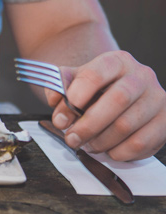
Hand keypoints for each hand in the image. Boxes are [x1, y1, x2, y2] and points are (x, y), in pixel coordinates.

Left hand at [46, 50, 165, 160]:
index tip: (63, 114)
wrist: (122, 97)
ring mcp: (157, 97)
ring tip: (89, 145)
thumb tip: (57, 104)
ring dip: (101, 141)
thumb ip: (59, 89)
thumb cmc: (95, 90)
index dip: (78, 95)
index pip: (96, 74)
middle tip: (71, 138)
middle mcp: (141, 75)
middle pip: (117, 100)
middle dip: (88, 125)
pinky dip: (119, 152)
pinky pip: (141, 142)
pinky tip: (109, 150)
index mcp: (116, 61)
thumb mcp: (74, 83)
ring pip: (127, 125)